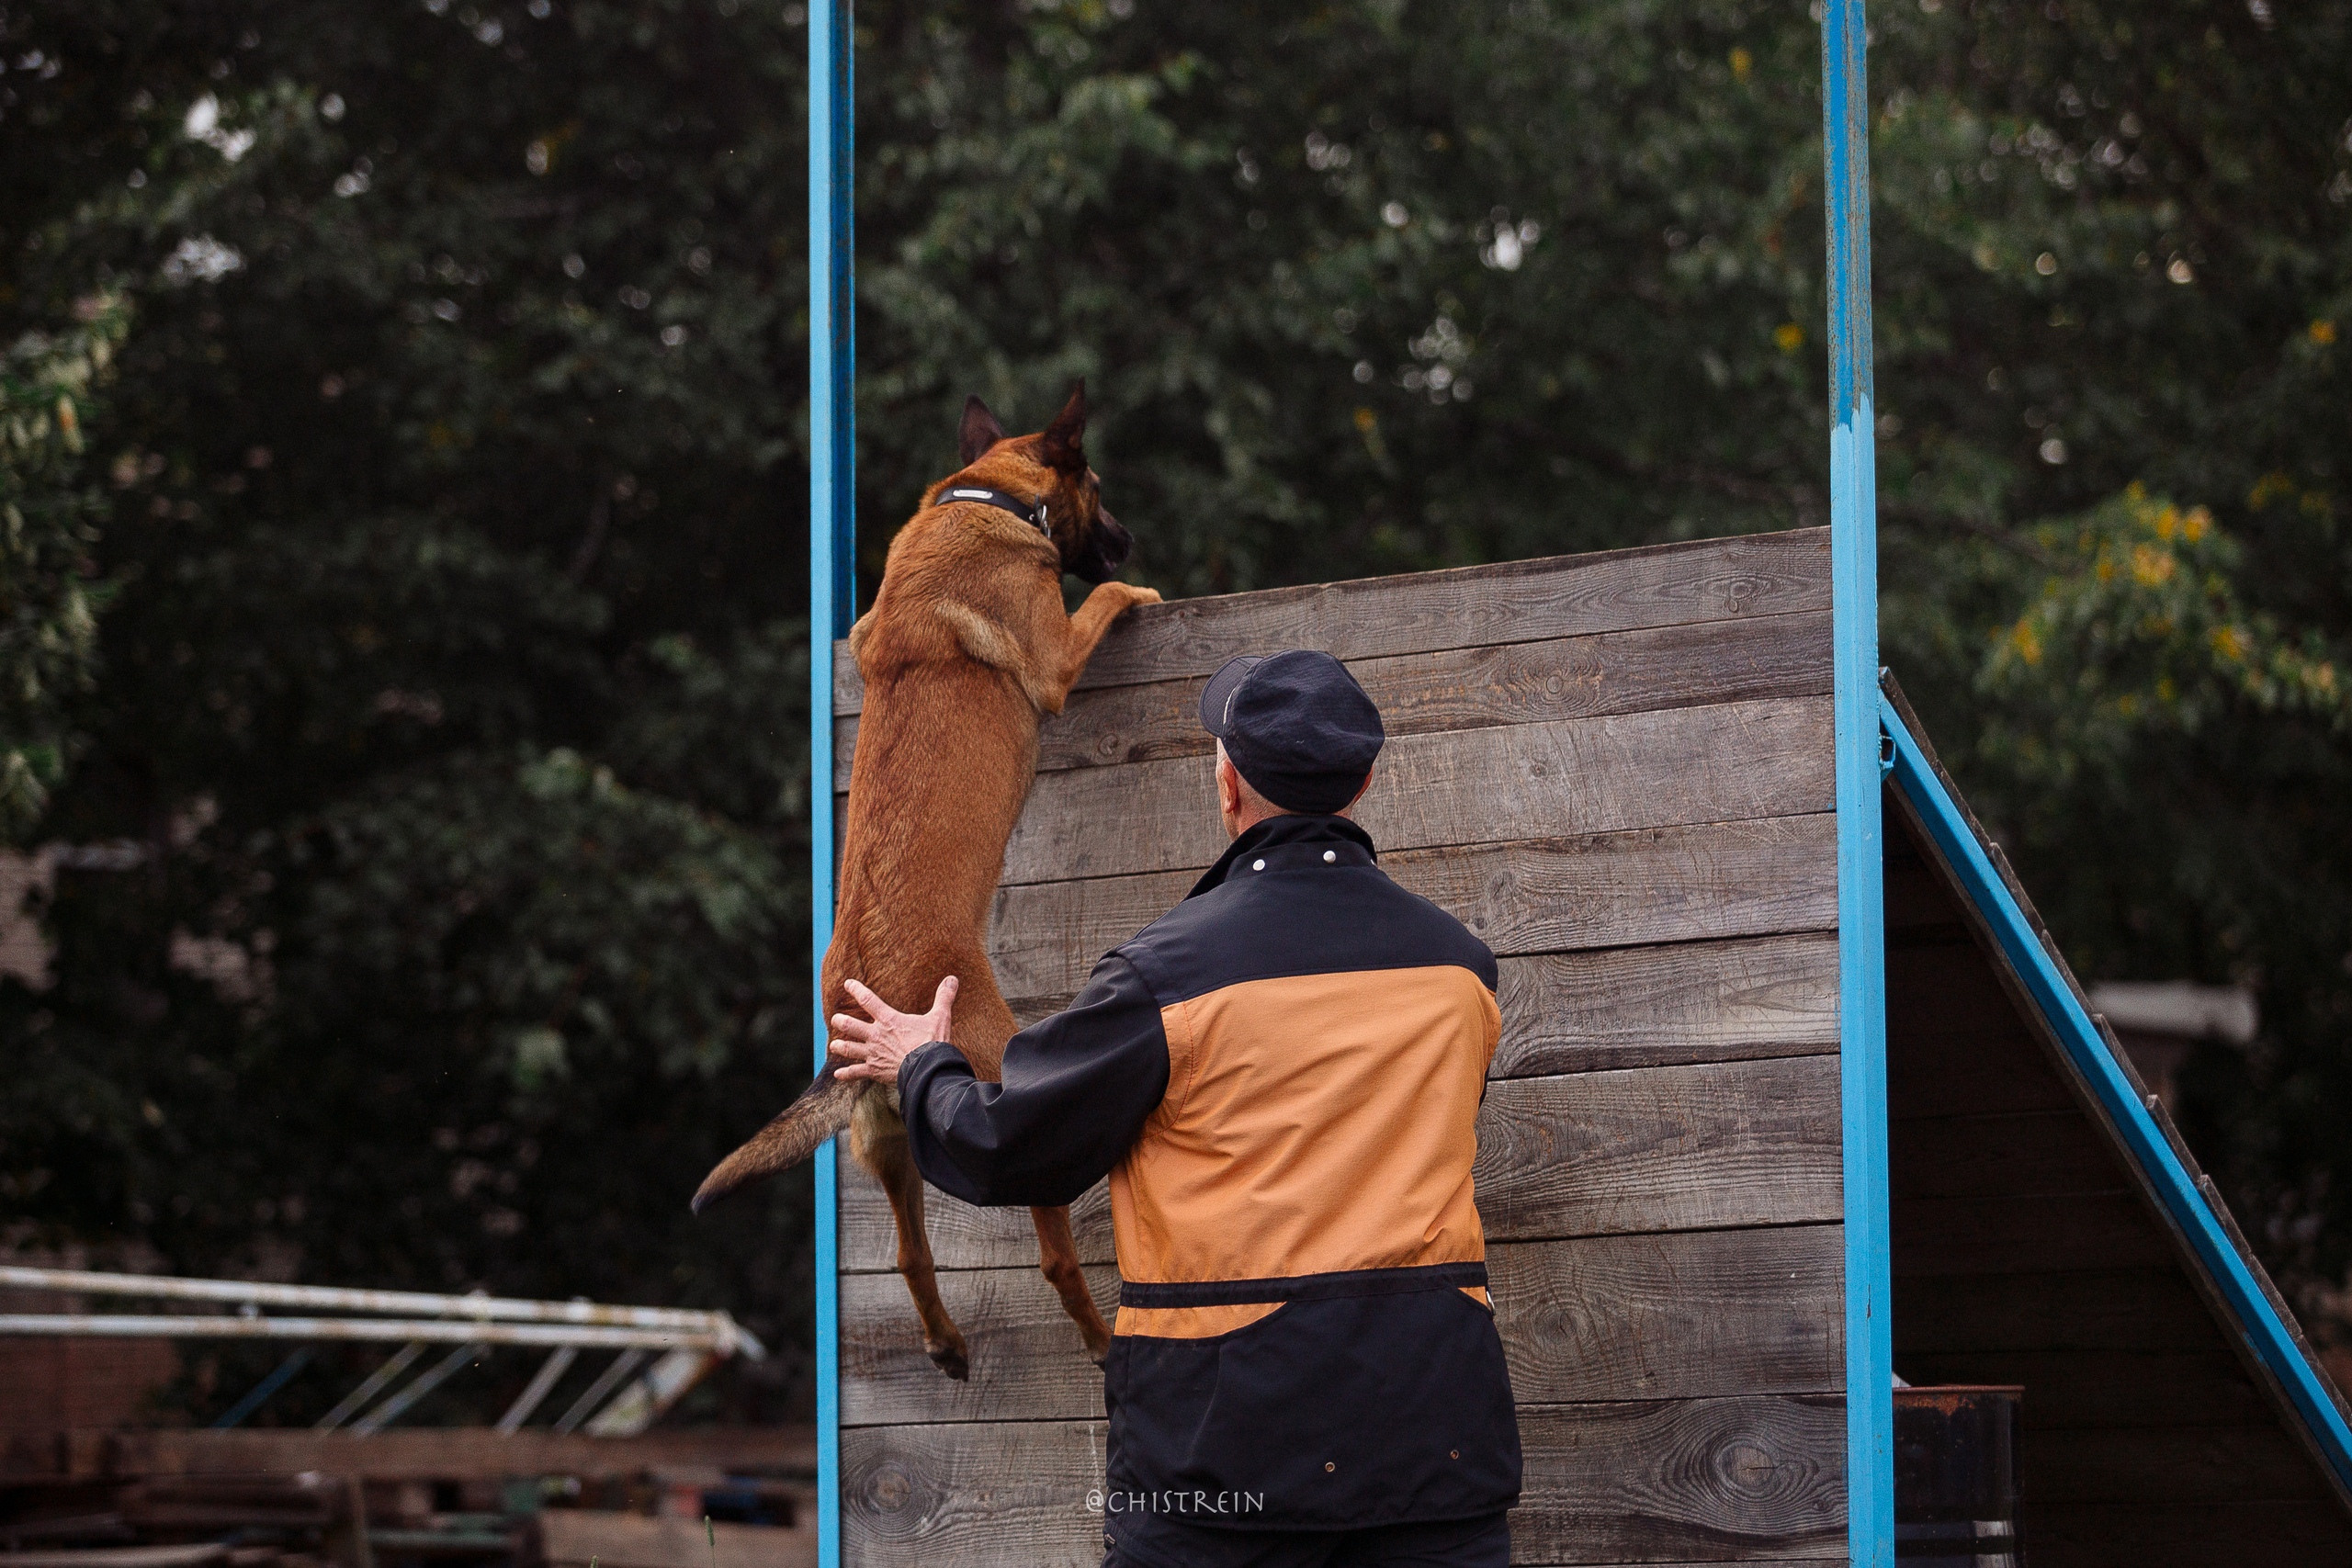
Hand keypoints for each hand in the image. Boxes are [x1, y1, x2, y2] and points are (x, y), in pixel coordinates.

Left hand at [828, 976, 958, 1086]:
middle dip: (841, 1022)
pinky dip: (846, 1074)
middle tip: (835, 1019)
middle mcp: (876, 1035)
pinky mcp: (875, 1070)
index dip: (856, 990)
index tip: (847, 984)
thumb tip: (952, 979)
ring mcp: (873, 1054)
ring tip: (833, 1045)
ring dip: (840, 1046)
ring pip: (849, 1048)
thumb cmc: (932, 1042)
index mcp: (889, 1020)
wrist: (927, 1069)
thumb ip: (944, 997)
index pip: (868, 1000)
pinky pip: (856, 1072)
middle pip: (851, 1025)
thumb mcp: (940, 1016)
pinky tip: (837, 1075)